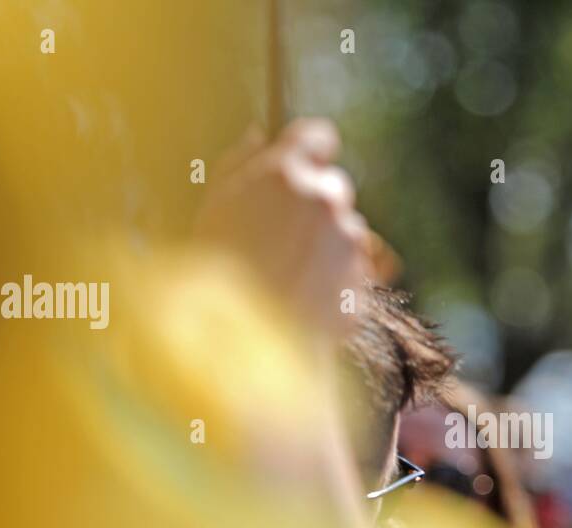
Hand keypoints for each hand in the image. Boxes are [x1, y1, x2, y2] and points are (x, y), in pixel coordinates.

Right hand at [193, 118, 369, 335]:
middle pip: (333, 188)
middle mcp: (326, 200)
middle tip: (278, 239)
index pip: (316, 137)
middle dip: (313, 207)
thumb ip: (237, 165)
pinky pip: (350, 276)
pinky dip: (333, 286)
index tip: (300, 167)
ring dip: (325, 247)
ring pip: (345, 234)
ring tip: (284, 278)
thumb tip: (258, 136)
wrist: (236, 348)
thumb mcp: (211, 208)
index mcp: (287, 173)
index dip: (308, 152)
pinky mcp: (361, 285)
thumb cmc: (213, 273)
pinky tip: (298, 304)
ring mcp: (349, 245)